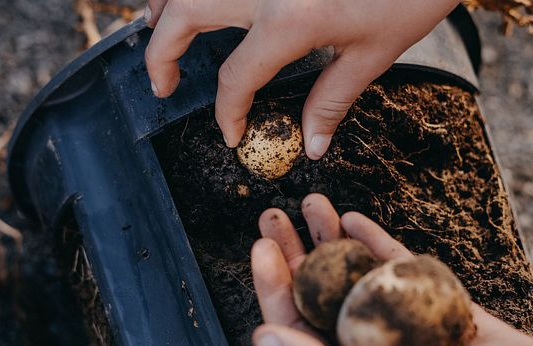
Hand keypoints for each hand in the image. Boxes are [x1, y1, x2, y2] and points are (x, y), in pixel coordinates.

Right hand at [144, 0, 460, 158]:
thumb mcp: (373, 54)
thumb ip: (331, 100)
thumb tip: (311, 143)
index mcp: (287, 21)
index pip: (235, 78)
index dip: (227, 112)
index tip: (230, 132)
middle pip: (183, 15)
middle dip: (161, 54)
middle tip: (162, 84)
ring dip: (166, 7)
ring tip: (159, 31)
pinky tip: (196, 1)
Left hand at [250, 193, 532, 345]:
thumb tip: (262, 339)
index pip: (294, 327)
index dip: (272, 287)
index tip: (262, 247)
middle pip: (317, 294)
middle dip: (293, 253)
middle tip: (274, 216)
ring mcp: (399, 324)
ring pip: (352, 274)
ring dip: (328, 238)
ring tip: (310, 203)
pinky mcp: (434, 304)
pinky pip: (397, 266)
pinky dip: (374, 240)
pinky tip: (354, 217)